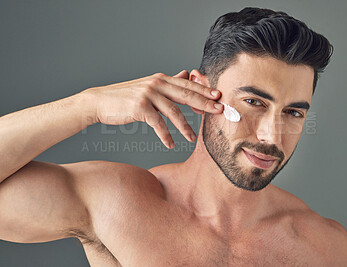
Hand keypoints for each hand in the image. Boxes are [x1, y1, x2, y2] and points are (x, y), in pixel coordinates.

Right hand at [82, 70, 222, 148]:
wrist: (100, 101)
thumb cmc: (126, 96)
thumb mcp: (149, 86)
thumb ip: (169, 82)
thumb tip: (186, 74)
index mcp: (161, 79)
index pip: (188, 85)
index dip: (205, 92)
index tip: (219, 98)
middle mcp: (157, 84)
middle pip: (186, 95)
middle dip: (205, 104)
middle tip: (219, 112)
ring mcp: (148, 94)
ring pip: (173, 111)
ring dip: (185, 127)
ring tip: (192, 139)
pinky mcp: (140, 107)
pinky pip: (158, 124)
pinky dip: (165, 136)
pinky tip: (170, 145)